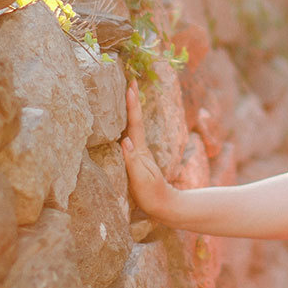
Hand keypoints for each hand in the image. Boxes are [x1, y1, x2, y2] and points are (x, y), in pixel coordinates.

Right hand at [120, 80, 180, 223]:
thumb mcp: (141, 179)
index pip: (134, 123)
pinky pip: (130, 136)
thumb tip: (125, 141)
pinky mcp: (137, 160)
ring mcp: (139, 153)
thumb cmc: (151, 195)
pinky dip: (127, 124)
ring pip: (132, 126)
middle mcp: (140, 148)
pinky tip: (123, 122)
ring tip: (126, 93)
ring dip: (129, 109)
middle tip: (130, 80)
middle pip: (134, 120)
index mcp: (140, 151)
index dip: (132, 105)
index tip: (130, 86)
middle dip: (132, 100)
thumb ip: (133, 161)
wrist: (165, 206)